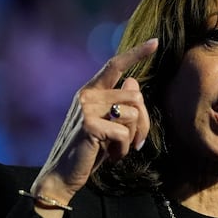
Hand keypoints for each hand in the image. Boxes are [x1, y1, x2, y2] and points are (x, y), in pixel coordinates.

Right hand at [29, 39, 157, 217]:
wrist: (62, 175)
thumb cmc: (87, 151)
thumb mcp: (106, 125)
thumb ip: (118, 105)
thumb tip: (133, 84)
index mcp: (89, 91)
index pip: (115, 66)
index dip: (136, 53)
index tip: (155, 42)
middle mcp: (87, 95)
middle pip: (135, 97)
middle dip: (144, 124)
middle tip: (135, 143)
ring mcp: (86, 108)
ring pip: (133, 114)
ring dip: (132, 138)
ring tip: (116, 150)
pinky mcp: (89, 125)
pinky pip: (124, 132)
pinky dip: (123, 149)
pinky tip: (110, 157)